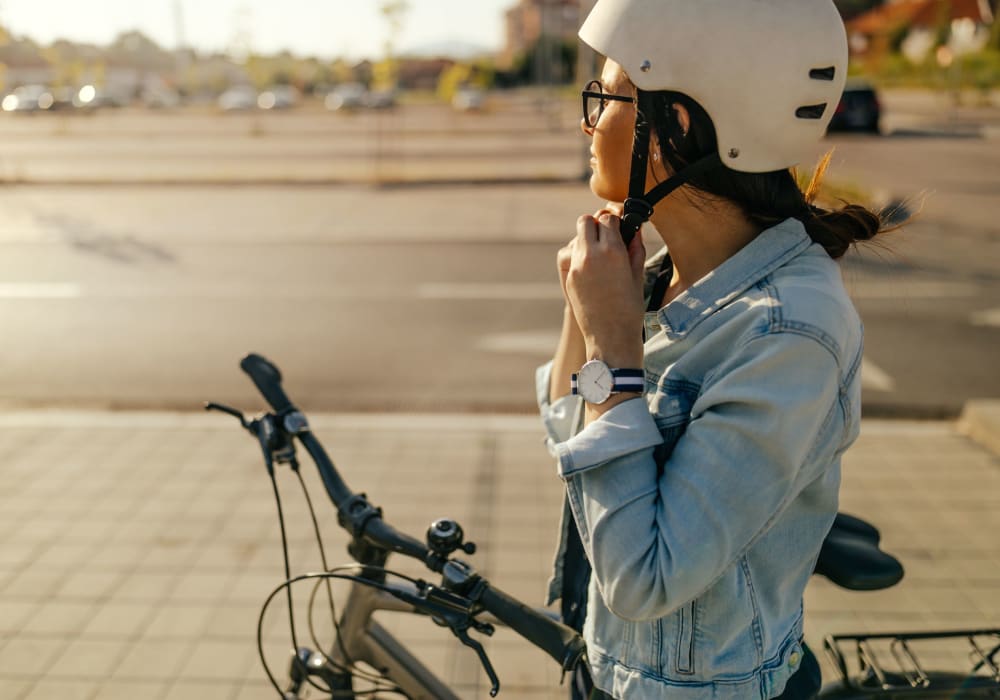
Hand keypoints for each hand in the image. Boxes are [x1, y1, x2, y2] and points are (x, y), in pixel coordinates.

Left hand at [565, 211, 645, 368]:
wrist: (611, 338)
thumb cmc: (630, 309)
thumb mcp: (638, 276)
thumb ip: (636, 249)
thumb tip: (635, 231)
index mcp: (613, 252)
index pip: (608, 219)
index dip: (615, 221)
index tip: (620, 227)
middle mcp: (591, 256)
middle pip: (585, 222)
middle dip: (596, 225)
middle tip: (607, 236)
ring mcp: (576, 267)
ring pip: (576, 238)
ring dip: (587, 240)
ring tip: (601, 254)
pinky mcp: (569, 278)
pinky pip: (572, 256)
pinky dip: (581, 256)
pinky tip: (594, 269)